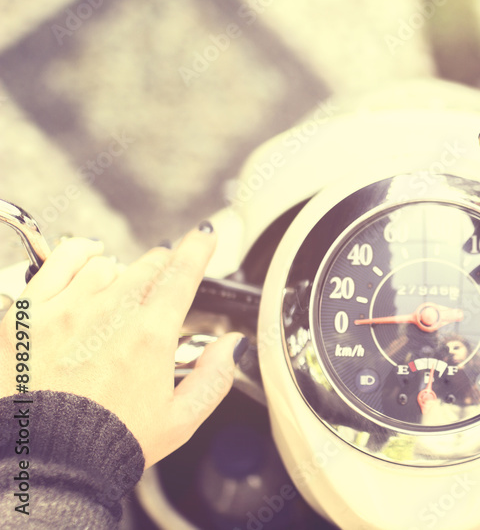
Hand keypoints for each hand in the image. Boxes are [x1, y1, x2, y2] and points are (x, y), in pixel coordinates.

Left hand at [0, 225, 245, 468]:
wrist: (42, 464)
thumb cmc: (107, 444)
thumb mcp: (180, 421)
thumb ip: (214, 377)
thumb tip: (233, 346)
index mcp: (150, 336)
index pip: (182, 273)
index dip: (198, 248)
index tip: (204, 237)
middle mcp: (109, 313)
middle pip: (146, 265)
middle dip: (162, 268)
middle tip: (162, 284)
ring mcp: (65, 310)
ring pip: (106, 265)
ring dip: (120, 273)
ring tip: (118, 292)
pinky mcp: (26, 315)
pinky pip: (57, 264)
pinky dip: (76, 257)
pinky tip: (85, 262)